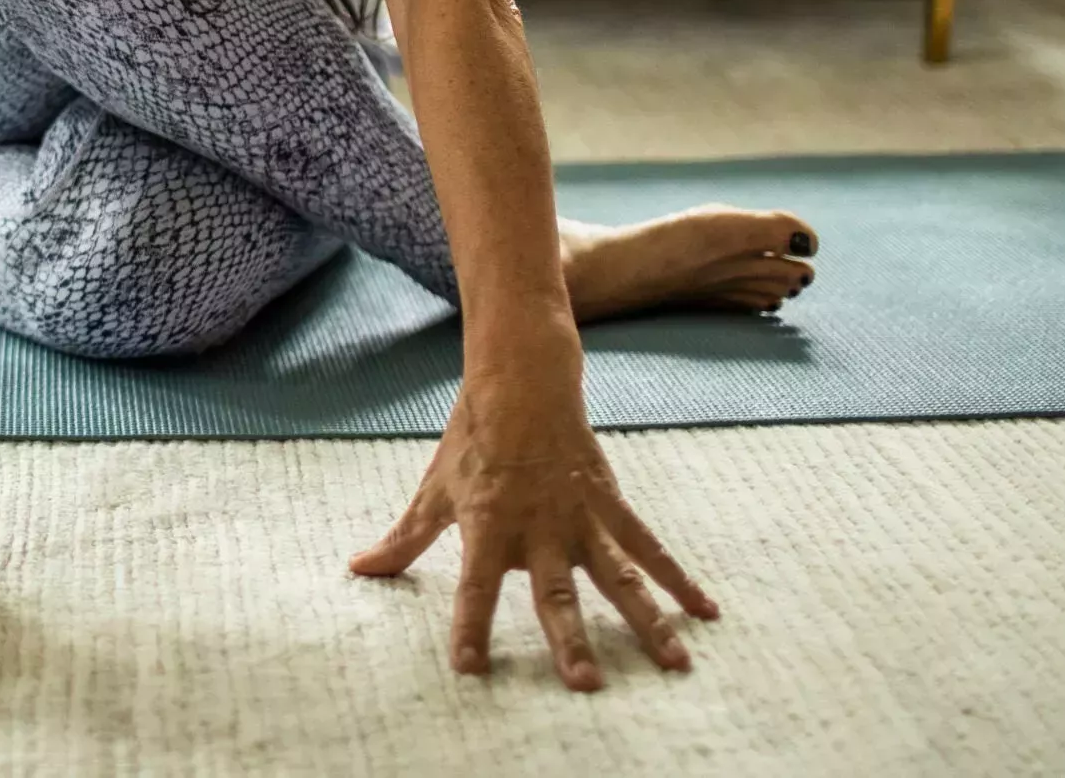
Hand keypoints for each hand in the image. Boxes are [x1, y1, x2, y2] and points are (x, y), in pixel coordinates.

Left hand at [351, 378, 718, 688]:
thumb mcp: (434, 490)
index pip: (474, 586)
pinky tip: (704, 612)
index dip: (470, 626)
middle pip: (555, 591)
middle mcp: (538, 527)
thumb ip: (404, 538)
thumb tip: (359, 568)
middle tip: (586, 684)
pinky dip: (679, 579)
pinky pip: (649, 546)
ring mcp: (581, 516)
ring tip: (674, 663)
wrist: (523, 380)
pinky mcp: (610, 503)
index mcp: (488, 525)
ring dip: (647, 621)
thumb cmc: (472, 440)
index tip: (470, 668)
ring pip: (619, 576)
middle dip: (571, 638)